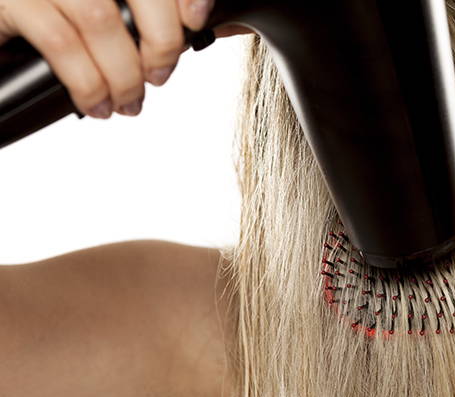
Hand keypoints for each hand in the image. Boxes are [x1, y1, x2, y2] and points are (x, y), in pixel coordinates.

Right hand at [0, 0, 250, 118]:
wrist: (0, 30)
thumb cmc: (50, 19)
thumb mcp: (100, 7)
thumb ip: (153, 11)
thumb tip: (209, 18)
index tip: (195, 21)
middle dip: (160, 40)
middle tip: (158, 76)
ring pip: (100, 19)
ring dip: (123, 73)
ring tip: (126, 102)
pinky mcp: (9, 0)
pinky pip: (62, 44)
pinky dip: (88, 83)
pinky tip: (95, 103)